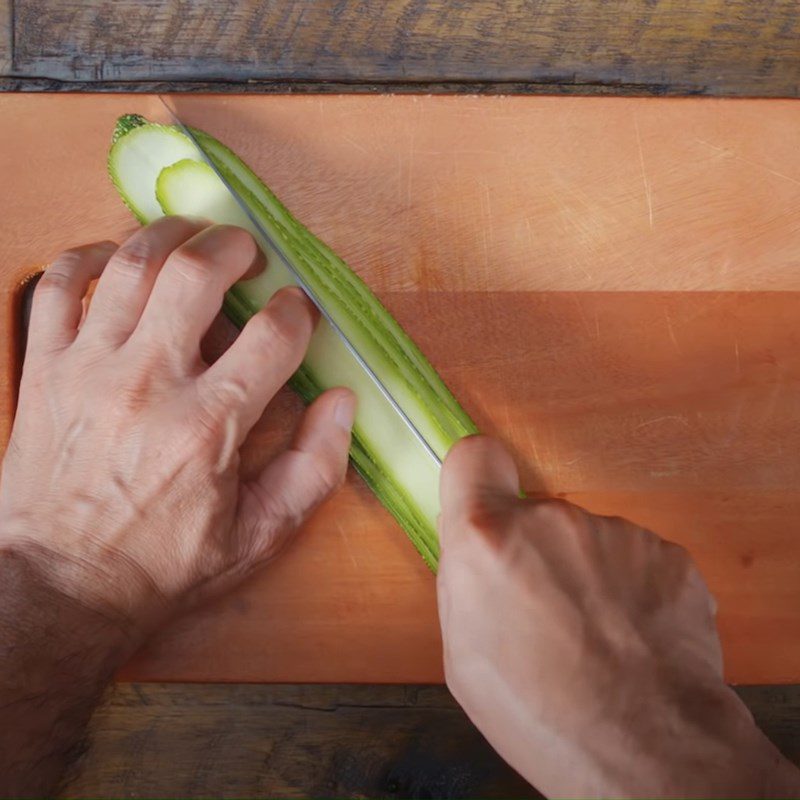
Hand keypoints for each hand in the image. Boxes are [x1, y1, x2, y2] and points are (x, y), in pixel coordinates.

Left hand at [0, 217, 354, 642]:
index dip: (297, 310)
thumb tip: (343, 403)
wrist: (60, 587)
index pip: (272, 334)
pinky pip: (56, 285)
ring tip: (190, 235)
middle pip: (197, 274)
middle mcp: (149, 382)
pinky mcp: (43, 368)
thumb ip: (312, 469)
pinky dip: (85, 258)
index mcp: (210, 425)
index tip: (298, 311)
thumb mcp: (256, 536)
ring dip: (168, 235)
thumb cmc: (163, 565)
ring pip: (130, 264)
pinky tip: (112, 260)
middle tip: (247, 253)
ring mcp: (89, 367)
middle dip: (234, 249)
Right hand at [437, 436, 799, 798]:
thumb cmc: (541, 714)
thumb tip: (479, 556)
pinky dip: (632, 590)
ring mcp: (615, 531)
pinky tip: (633, 639)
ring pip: (587, 540)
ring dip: (587, 574)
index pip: (473, 457)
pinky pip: (635, 560)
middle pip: (534, 516)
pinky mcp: (666, 552)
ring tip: (597, 638)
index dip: (477, 480)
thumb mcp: (464, 654)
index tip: (485, 506)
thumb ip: (467, 582)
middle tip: (545, 613)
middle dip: (535, 551)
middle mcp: (551, 519)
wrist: (645, 747)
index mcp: (488, 539)